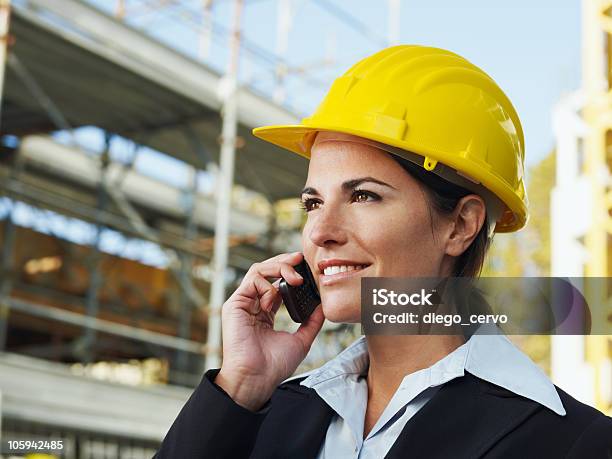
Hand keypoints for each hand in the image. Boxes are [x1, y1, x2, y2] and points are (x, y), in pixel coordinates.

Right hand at [215, 251, 323, 410]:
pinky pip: (251, 279)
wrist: (257, 378)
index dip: (291, 272)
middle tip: (301, 259)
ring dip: (279, 268)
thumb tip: (324, 306)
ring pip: (259, 270)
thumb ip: (312, 322)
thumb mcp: (301, 340)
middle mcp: (253, 305)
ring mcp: (243, 303)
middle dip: (285, 262)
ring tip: (296, 278)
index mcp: (265, 312)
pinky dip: (267, 283)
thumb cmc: (275, 366)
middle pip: (267, 272)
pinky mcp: (235, 304)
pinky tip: (275, 299)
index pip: (278, 283)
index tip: (308, 268)